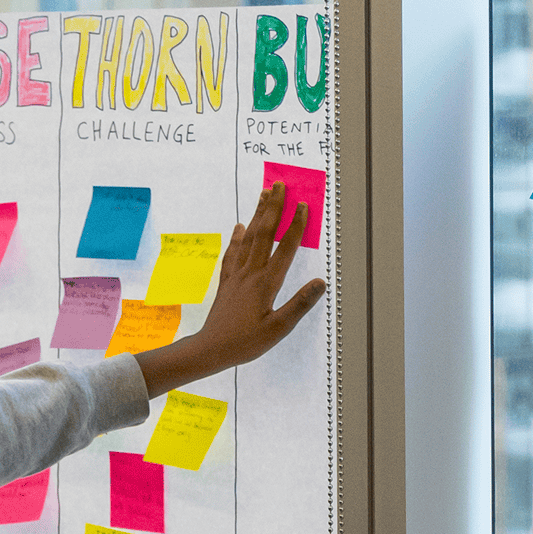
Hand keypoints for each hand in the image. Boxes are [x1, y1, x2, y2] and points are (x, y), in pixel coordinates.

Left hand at [133, 181, 326, 398]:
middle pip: (264, 234)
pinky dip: (237, 238)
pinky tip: (240, 227)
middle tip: (278, 184)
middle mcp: (251, 274)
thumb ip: (299, 304)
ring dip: (257, 215)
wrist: (211, 349)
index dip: (295, 225)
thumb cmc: (245, 342)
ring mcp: (236, 276)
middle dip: (273, 207)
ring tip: (263, 195)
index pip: (285, 248)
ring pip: (248, 239)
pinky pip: (233, 254)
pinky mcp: (226, 283)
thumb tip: (320, 282)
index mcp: (266, 283)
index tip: (303, 204)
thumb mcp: (278, 328)